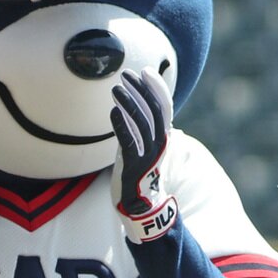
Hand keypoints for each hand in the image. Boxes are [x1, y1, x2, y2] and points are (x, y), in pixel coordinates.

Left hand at [110, 70, 178, 241]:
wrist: (141, 206)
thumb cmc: (138, 173)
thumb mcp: (141, 146)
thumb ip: (138, 126)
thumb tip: (129, 102)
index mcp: (163, 137)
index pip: (165, 106)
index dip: (156, 87)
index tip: (144, 71)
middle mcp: (160, 144)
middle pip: (155, 110)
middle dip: (141, 89)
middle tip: (125, 74)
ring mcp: (149, 155)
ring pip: (142, 123)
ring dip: (129, 102)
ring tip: (116, 88)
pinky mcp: (135, 167)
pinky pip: (130, 142)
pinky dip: (122, 125)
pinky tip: (112, 111)